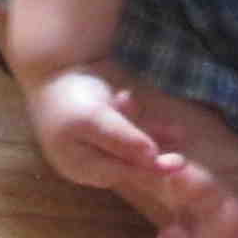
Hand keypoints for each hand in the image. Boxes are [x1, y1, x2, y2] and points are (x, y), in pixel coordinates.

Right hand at [26, 64, 181, 197]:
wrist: (55, 63)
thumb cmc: (69, 95)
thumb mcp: (94, 119)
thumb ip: (122, 139)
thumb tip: (151, 158)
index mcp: (80, 165)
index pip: (121, 174)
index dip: (150, 171)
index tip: (177, 167)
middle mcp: (90, 160)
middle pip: (129, 163)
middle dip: (154, 156)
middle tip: (182, 160)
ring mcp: (98, 143)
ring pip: (134, 148)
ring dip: (155, 140)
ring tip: (176, 133)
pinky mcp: (108, 125)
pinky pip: (136, 133)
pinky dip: (153, 129)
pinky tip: (175, 131)